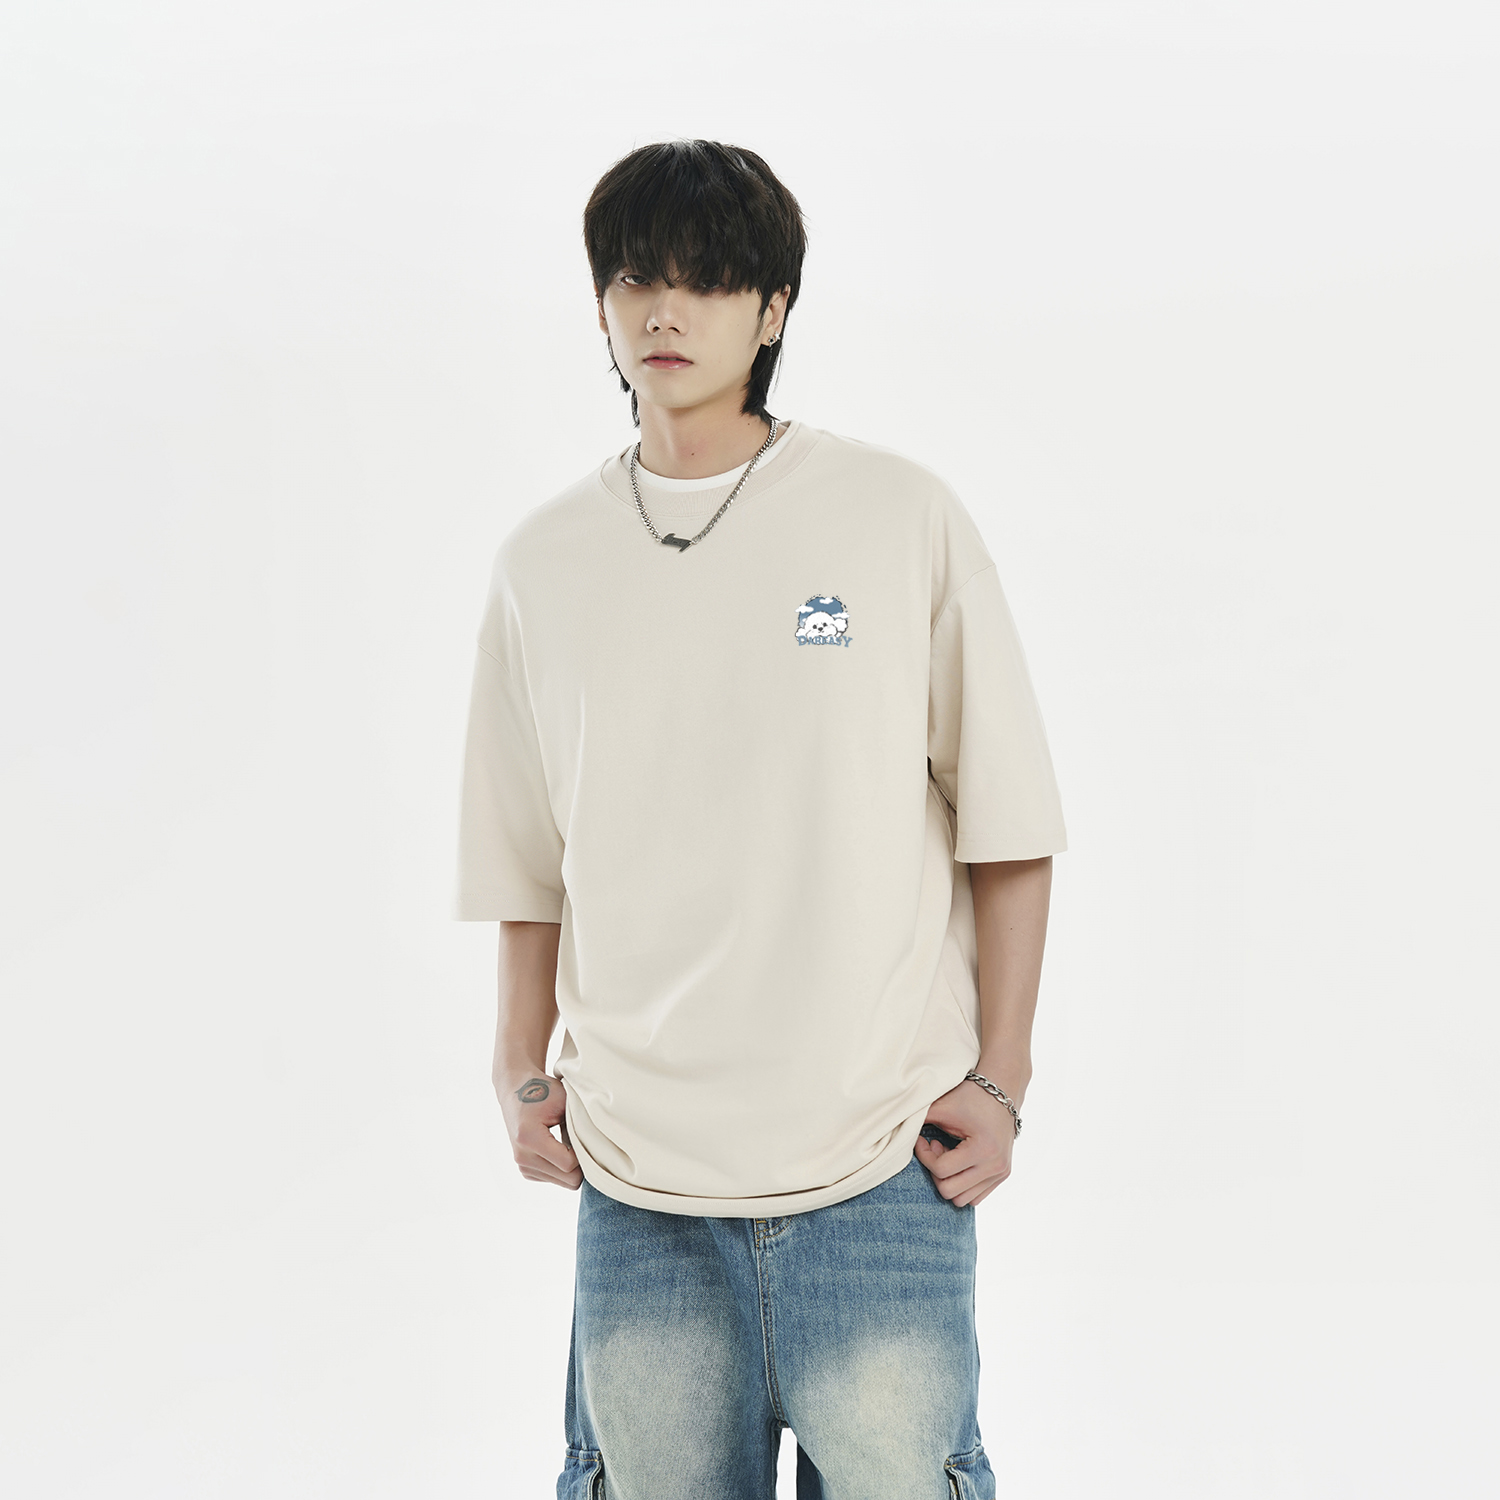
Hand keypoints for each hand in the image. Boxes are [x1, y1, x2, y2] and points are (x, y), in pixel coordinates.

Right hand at [496, 1067, 583, 1189]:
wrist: (516, 1089)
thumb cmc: (543, 1091)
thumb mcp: (564, 1102)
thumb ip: (578, 1127)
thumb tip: (596, 1150)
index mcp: (529, 1138)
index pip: (568, 1164)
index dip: (585, 1154)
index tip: (588, 1137)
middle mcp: (522, 1156)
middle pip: (567, 1179)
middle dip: (581, 1164)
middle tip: (584, 1141)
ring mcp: (522, 1165)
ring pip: (563, 1182)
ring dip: (571, 1166)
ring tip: (570, 1142)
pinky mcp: (525, 1169)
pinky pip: (554, 1179)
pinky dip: (562, 1167)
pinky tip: (560, 1147)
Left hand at [913, 1076, 1017, 1206]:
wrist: (1001, 1091)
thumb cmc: (971, 1096)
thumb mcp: (943, 1107)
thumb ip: (919, 1121)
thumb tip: (897, 1133)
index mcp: (983, 1149)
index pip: (941, 1170)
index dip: (924, 1156)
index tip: (922, 1140)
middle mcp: (995, 1166)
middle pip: (950, 1191)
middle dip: (935, 1171)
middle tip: (935, 1147)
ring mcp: (1000, 1173)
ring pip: (962, 1200)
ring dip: (949, 1180)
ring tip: (948, 1156)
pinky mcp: (1002, 1175)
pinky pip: (975, 1197)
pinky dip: (962, 1185)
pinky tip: (959, 1162)